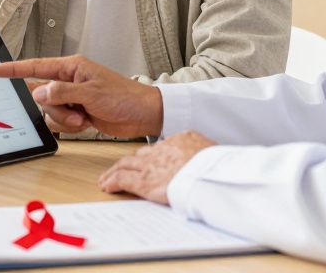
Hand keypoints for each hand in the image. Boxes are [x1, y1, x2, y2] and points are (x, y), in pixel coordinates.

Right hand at [0, 55, 162, 137]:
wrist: (142, 115)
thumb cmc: (124, 97)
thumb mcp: (91, 93)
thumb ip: (62, 92)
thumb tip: (40, 92)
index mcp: (72, 68)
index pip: (36, 67)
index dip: (14, 69)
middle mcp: (69, 82)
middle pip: (42, 96)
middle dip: (55, 108)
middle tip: (75, 111)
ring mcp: (72, 98)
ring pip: (51, 112)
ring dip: (66, 120)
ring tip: (85, 118)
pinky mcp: (77, 113)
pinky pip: (61, 122)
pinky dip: (72, 126)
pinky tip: (88, 122)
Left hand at [98, 131, 216, 203]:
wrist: (211, 173)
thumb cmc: (218, 166)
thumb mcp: (212, 149)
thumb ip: (202, 150)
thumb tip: (204, 155)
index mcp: (180, 140)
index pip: (159, 147)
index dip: (149, 155)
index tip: (145, 160)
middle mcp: (162, 150)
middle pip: (139, 154)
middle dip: (128, 162)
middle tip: (120, 167)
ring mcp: (151, 165)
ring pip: (125, 165)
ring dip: (114, 171)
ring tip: (107, 178)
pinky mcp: (145, 182)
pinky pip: (122, 180)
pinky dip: (112, 182)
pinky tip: (107, 186)